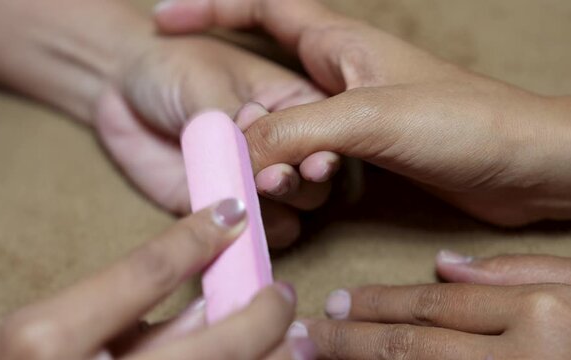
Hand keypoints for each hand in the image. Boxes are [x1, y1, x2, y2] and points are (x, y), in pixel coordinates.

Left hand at [0, 0, 338, 247]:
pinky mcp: (214, 204)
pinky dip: (248, 235)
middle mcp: (277, 143)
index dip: (325, 151)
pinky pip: (244, 230)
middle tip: (275, 180)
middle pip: (314, 180)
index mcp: (290, 104)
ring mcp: (248, 178)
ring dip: (277, 215)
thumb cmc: (167, 64)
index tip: (308, 159)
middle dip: (300, 185)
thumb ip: (237, 121)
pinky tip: (238, 226)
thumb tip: (267, 167)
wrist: (116, 81)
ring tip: (255, 201)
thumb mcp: (205, 77)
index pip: (328, 136)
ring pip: (286, 212)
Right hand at [0, 199, 315, 359]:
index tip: (234, 210)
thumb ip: (122, 313)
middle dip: (260, 314)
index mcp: (46, 339)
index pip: (146, 271)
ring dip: (267, 356)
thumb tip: (203, 300)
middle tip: (282, 291)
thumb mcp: (39, 324)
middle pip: (211, 345)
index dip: (200, 235)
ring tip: (295, 338)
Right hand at [155, 0, 570, 225]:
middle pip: (262, 66)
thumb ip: (294, 132)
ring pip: (281, 118)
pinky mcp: (365, 149)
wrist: (526, 164)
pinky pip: (305, 150)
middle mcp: (338, 74)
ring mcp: (350, 112)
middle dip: (220, 84)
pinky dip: (281, 164)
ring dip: (251, 139)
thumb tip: (234, 157)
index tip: (163, 18)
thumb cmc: (464, 121)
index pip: (261, 6)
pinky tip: (270, 181)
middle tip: (188, 115)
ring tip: (227, 163)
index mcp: (337, 43)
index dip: (209, 5)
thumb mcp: (367, 117)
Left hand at [297, 251, 570, 358]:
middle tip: (303, 337)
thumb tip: (443, 266)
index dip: (375, 304)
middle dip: (350, 342)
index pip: (434, 305)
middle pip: (414, 346)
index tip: (332, 302)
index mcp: (544, 311)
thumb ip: (517, 271)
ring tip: (318, 359)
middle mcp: (527, 354)